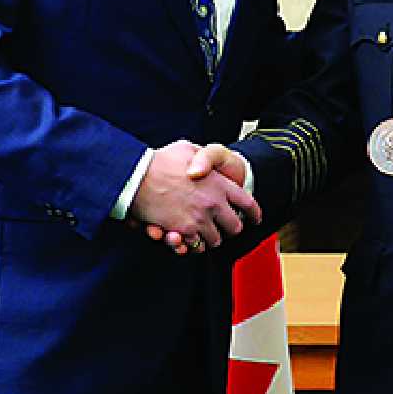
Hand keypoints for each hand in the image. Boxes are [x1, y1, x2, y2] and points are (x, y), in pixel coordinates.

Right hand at [130, 140, 260, 253]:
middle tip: (223, 227)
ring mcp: (200, 219)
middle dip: (230, 229)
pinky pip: (195, 245)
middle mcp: (214, 203)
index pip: (248, 203)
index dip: (254, 213)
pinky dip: (192, 244)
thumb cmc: (161, 160)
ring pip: (215, 240)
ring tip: (203, 232)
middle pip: (235, 227)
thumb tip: (206, 165)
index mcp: (220, 184)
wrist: (137, 176)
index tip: (254, 219)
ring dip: (210, 237)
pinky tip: (187, 237)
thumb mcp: (187, 148)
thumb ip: (203, 156)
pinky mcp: (184, 231)